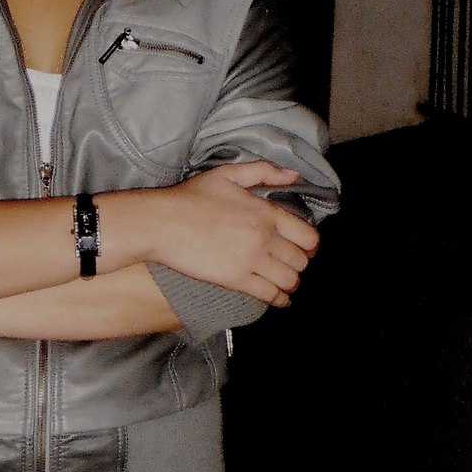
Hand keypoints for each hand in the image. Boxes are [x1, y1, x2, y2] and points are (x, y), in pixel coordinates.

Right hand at [148, 161, 318, 306]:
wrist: (162, 223)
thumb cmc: (190, 197)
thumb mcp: (228, 174)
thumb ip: (264, 172)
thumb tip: (293, 175)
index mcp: (266, 213)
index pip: (307, 236)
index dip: (310, 245)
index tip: (305, 248)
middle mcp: (265, 238)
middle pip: (301, 261)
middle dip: (299, 264)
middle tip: (290, 265)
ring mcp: (252, 260)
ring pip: (290, 280)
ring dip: (290, 283)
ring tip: (284, 282)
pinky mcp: (236, 279)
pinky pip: (270, 294)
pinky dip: (279, 299)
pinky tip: (279, 299)